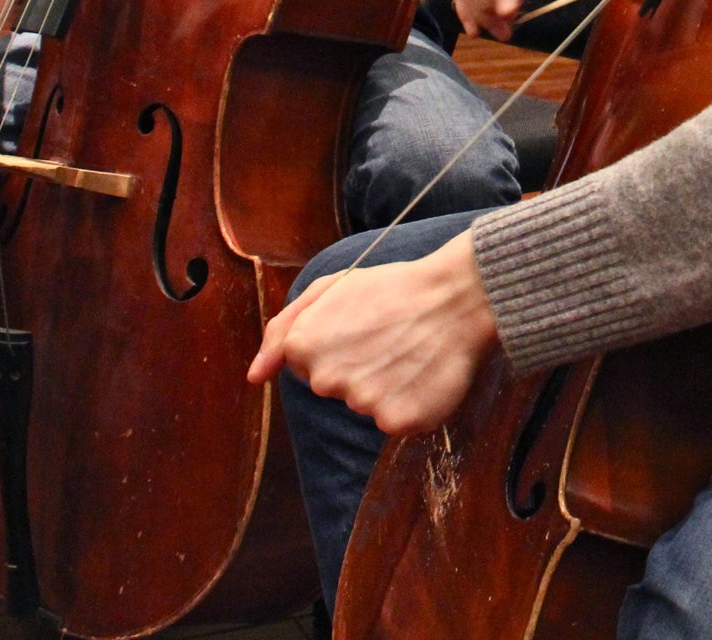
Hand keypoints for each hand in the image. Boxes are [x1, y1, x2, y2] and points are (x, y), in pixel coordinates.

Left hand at [248, 231, 497, 434]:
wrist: (457, 296)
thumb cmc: (393, 289)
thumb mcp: (330, 289)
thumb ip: (281, 332)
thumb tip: (254, 378)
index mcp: (303, 346)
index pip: (307, 366)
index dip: (336, 346)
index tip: (362, 328)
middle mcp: (326, 380)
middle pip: (334, 389)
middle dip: (357, 369)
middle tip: (389, 338)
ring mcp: (361, 404)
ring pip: (365, 406)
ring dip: (385, 387)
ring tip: (410, 352)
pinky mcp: (397, 422)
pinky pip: (395, 421)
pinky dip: (410, 404)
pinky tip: (423, 375)